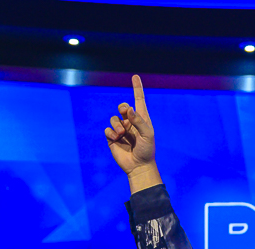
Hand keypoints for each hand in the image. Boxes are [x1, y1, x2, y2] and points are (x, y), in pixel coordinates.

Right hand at [105, 75, 162, 193]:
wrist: (139, 166)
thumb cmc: (147, 150)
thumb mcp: (147, 134)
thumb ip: (139, 120)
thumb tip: (129, 109)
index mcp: (142, 119)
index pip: (139, 100)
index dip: (137, 88)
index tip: (135, 76)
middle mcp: (131, 122)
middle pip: (123, 106)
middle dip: (122, 107)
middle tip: (125, 112)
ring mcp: (121, 130)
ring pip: (114, 118)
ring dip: (116, 124)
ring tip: (121, 134)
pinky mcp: (113, 138)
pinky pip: (107, 129)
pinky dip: (111, 132)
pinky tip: (117, 139)